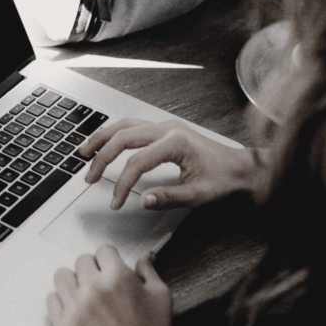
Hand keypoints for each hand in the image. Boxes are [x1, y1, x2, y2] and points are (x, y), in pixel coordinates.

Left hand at [47, 246, 187, 325]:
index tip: (112, 268)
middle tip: (102, 283)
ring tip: (85, 292)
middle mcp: (93, 289)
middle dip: (93, 269)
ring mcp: (77, 309)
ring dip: (74, 281)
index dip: (110, 260)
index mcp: (117, 277)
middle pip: (82, 261)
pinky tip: (75, 307)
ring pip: (62, 276)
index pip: (103, 250)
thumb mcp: (159, 294)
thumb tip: (146, 255)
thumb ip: (147, 270)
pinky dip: (61, 301)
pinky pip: (51, 300)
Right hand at [79, 117, 263, 210]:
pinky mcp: (165, 129)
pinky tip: (105, 142)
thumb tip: (142, 200)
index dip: (122, 183)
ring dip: (102, 137)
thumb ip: (168, 197)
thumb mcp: (198, 195)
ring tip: (84, 152)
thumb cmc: (224, 180)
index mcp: (176, 143)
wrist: (241, 168)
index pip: (137, 162)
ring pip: (124, 124)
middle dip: (102, 157)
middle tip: (89, 177)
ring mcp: (166, 126)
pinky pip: (133, 125)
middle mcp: (168, 128)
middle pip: (123, 136)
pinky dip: (114, 133)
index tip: (116, 201)